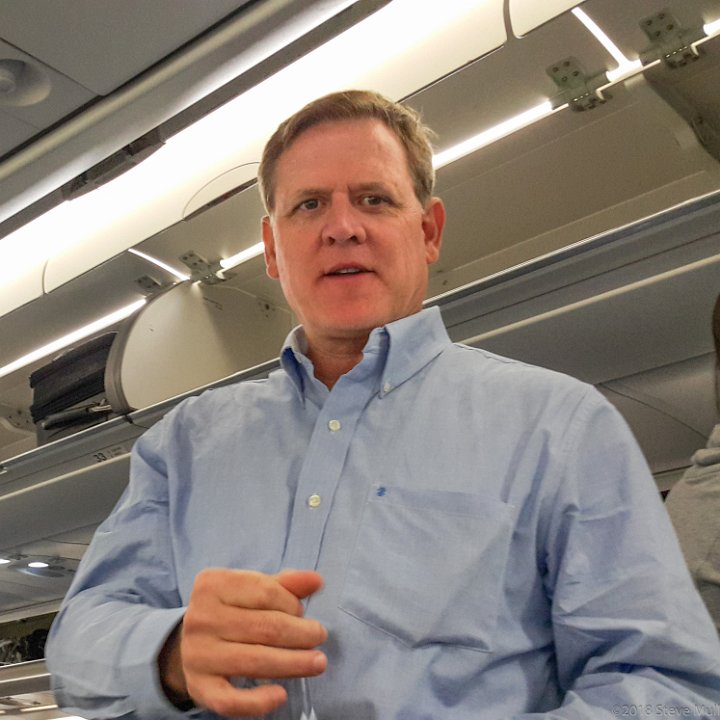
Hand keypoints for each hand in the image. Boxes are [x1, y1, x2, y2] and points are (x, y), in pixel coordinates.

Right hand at [159, 569, 326, 716]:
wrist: (190, 643)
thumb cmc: (231, 610)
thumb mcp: (252, 589)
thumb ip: (285, 584)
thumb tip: (316, 580)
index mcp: (213, 585)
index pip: (265, 592)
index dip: (292, 603)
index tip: (302, 612)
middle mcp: (201, 618)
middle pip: (264, 627)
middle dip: (300, 633)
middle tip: (319, 636)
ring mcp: (198, 654)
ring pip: (254, 661)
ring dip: (293, 663)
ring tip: (318, 662)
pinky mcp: (200, 687)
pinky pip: (230, 700)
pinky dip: (257, 701)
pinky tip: (280, 695)